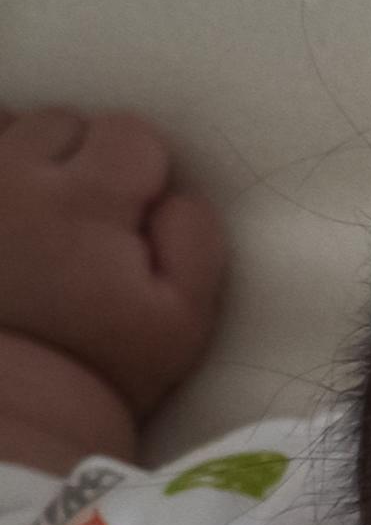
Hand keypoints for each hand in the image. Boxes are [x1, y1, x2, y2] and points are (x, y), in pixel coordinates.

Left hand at [0, 106, 226, 471]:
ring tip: (40, 215)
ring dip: (33, 158)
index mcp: (84, 198)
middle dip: (85, 162)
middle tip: (85, 227)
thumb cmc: (101, 363)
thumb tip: (177, 190)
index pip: (133, 133)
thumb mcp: (185, 319)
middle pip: (68, 123)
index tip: (133, 226)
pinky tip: (9, 208)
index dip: (145, 176)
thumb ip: (198, 238)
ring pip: (14, 126)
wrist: (6, 401)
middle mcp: (14, 172)